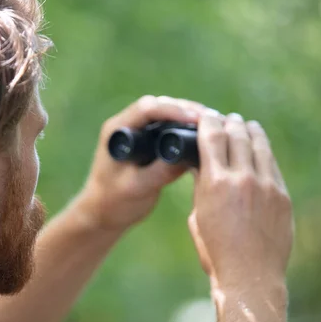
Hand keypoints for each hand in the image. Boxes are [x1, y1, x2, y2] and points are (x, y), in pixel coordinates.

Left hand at [77, 95, 206, 230]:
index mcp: (117, 131)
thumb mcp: (138, 188)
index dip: (174, 110)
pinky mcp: (148, 143)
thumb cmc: (114, 203)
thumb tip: (191, 155)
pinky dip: (187, 130)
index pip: (147, 109)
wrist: (104, 215)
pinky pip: (169, 129)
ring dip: (190, 117)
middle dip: (187, 110)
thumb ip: (161, 171)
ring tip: (216, 124)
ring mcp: (138, 133)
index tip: (197, 120)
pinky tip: (207, 136)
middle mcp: (127, 126)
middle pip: (160, 106)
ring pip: (167, 115)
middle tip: (213, 118)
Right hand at [188, 112, 293, 288]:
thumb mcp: (198, 217)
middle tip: (226, 119)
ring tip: (246, 126)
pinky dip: (264, 153)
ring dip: (250, 132)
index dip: (208, 121)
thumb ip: (201, 187)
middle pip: (237, 135)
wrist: (250, 276)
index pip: (212, 137)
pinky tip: (260, 151)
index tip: (205, 116)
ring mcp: (267, 186)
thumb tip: (202, 166)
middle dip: (229, 123)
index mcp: (215, 183)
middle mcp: (243, 178)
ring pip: (260, 145)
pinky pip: (273, 165)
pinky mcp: (283, 196)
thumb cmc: (215, 251)